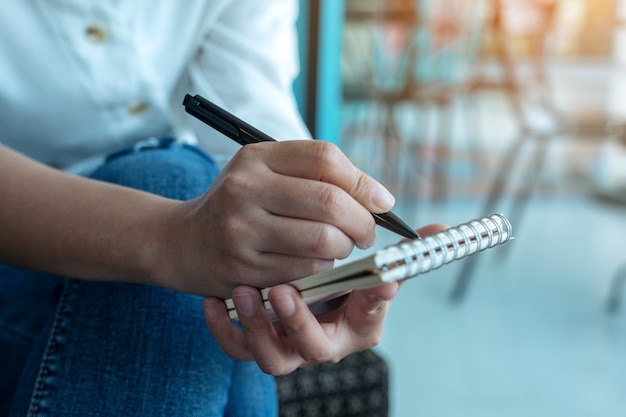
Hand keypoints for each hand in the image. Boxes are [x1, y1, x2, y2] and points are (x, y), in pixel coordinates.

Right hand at [162, 140, 395, 297]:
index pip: (325, 158)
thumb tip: (380, 198)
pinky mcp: (243, 268)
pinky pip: (305, 270)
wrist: (182, 241)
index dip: (363, 182)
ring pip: (323, 241)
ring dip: (344, 249)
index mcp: (257, 157)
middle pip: (330, 202)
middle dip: (363, 222)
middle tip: (366, 233)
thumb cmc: (238, 205)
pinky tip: (314, 263)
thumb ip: (316, 175)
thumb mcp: (266, 173)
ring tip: (339, 247)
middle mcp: (245, 189)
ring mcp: (241, 230)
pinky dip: (322, 269)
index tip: (382, 202)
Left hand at [202, 224, 447, 374]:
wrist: (272, 268)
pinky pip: (237, 348)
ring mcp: (286, 343)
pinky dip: (225, 330)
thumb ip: (385, 238)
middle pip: (317, 347)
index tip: (375, 283)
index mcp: (353, 317)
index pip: (368, 320)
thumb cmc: (318, 259)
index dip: (373, 304)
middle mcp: (321, 336)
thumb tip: (439, 230)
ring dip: (259, 328)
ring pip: (274, 358)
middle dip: (300, 321)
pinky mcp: (252, 340)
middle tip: (284, 289)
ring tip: (247, 292)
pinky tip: (214, 302)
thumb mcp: (350, 246)